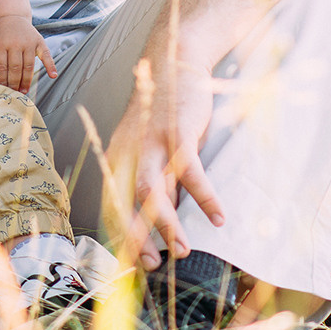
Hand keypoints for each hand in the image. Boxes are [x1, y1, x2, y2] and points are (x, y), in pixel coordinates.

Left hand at [0, 15, 56, 93]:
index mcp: (0, 45)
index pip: (2, 67)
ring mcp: (28, 42)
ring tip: (24, 91)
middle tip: (14, 94)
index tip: (2, 90)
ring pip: (28, 65)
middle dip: (14, 83)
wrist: (11, 16)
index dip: (2, 80)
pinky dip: (51, 65)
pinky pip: (46, 55)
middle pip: (15, 68)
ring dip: (27, 80)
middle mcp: (15, 43)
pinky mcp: (39, 41)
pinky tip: (53, 76)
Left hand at [106, 53, 224, 270]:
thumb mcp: (155, 151)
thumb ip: (159, 182)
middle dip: (137, 235)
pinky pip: (190, 170)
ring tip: (183, 249)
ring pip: (152, 189)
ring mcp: (151, 141)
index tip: (133, 261)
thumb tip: (168, 220)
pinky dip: (204, 196)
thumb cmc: (165, 115)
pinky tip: (218, 217)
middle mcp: (128, 151)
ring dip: (167, 223)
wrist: (174, 66)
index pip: (112, 202)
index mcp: (117, 157)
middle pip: (125, 200)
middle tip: (152, 264)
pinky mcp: (177, 131)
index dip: (120, 232)